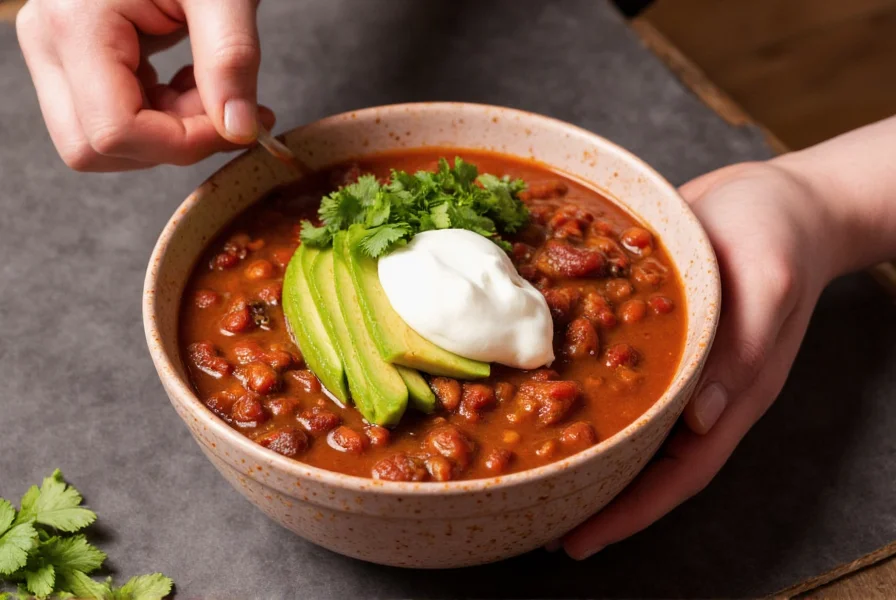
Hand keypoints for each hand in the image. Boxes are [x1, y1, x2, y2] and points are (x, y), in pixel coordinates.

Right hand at [16, 0, 274, 170]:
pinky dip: (161, 118)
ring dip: (168, 134)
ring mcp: (53, 52)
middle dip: (169, 144)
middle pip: (94, 148)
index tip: (238, 126)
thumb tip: (239, 131)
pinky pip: (111, 120)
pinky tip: (191, 84)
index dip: (182, 144)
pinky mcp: (72, 59)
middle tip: (224, 109)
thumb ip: (231, 61)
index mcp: (76, 23)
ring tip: (209, 88)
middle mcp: (47, 41)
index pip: (115, 130)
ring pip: (101, 143)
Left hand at [561, 161, 839, 558]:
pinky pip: (611, 366)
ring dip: (582, 446)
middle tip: (538, 513)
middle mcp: (697, 387)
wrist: (773, 193)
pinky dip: (574, 380)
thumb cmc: (780, 235)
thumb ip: (742, 350)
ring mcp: (672, 361)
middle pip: (644, 458)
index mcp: (731, 392)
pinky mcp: (650, 328)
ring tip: (529, 466)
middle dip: (595, 491)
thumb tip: (702, 418)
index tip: (581, 540)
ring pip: (624, 418)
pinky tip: (536, 382)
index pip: (681, 473)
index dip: (632, 512)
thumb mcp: (768, 283)